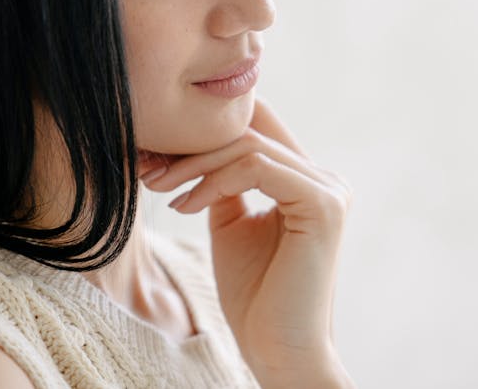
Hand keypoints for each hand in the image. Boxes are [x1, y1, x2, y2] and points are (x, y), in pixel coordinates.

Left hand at [139, 95, 353, 387]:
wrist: (276, 351)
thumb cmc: (254, 297)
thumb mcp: (231, 225)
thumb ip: (225, 184)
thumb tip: (194, 150)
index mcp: (309, 181)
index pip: (258, 127)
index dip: (204, 132)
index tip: (154, 154)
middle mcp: (326, 179)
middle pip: (250, 131)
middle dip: (192, 146)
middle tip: (149, 166)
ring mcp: (328, 189)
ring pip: (248, 146)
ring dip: (194, 165)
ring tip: (160, 187)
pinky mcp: (322, 204)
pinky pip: (256, 168)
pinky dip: (213, 181)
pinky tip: (186, 205)